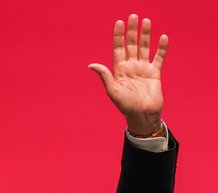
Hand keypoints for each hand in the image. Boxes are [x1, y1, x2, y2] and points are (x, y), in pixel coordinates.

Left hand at [88, 14, 167, 135]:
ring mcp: (143, 69)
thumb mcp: (112, 90)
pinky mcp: (155, 73)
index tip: (119, 22)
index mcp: (119, 70)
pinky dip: (161, 48)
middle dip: (132, 31)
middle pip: (131, 44)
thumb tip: (91, 65)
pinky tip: (163, 37)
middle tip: (133, 16)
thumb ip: (104, 76)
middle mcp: (131, 67)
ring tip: (146, 21)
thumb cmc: (125, 106)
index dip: (118, 36)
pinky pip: (159, 57)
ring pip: (144, 47)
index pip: (118, 48)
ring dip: (146, 34)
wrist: (142, 115)